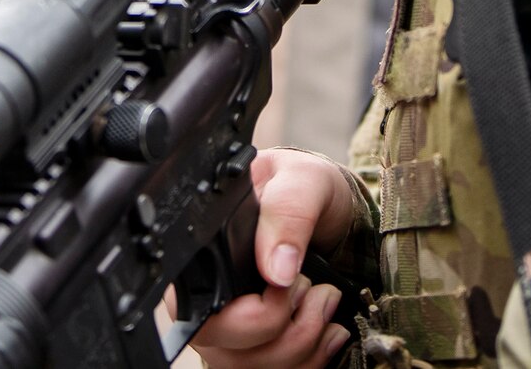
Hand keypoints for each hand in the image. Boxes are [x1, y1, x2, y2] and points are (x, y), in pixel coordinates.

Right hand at [190, 149, 359, 368]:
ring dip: (305, 343)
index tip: (289, 284)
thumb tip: (276, 270)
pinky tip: (328, 328)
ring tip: (324, 300)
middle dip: (287, 330)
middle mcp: (207, 303)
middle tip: (313, 289)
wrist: (330, 210)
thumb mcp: (302, 179)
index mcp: (200, 260)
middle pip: (230, 355)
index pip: (203, 317)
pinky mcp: (260, 350)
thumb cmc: (304, 189)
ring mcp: (231, 333)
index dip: (252, 314)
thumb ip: (287, 213)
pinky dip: (314, 359)